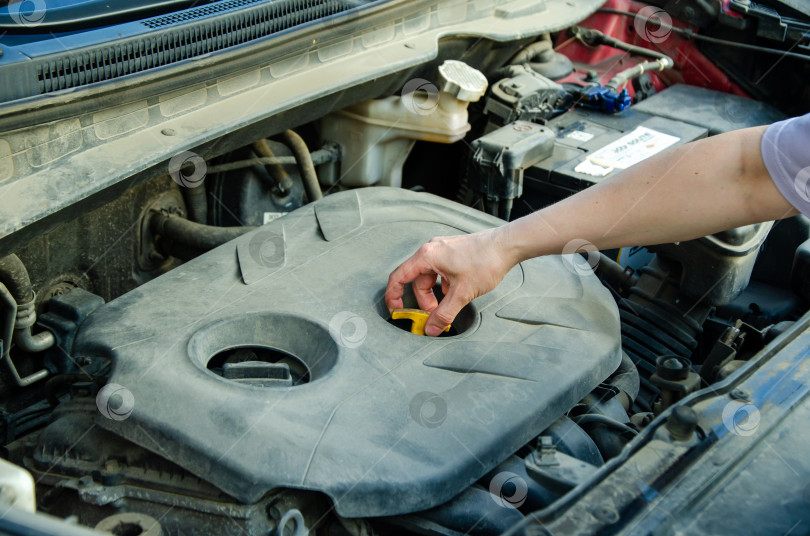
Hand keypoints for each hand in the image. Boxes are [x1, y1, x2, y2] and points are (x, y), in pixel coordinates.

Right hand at [385, 227, 515, 335]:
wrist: (508, 245)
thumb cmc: (486, 260)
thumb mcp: (462, 293)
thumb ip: (444, 314)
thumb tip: (431, 329)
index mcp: (427, 256)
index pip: (399, 277)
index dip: (393, 296)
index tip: (396, 311)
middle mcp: (431, 250)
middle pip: (417, 281)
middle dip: (424, 301)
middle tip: (435, 316)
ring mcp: (443, 250)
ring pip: (430, 278)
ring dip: (436, 295)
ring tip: (450, 305)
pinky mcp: (453, 253)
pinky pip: (441, 272)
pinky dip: (445, 286)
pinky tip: (458, 292)